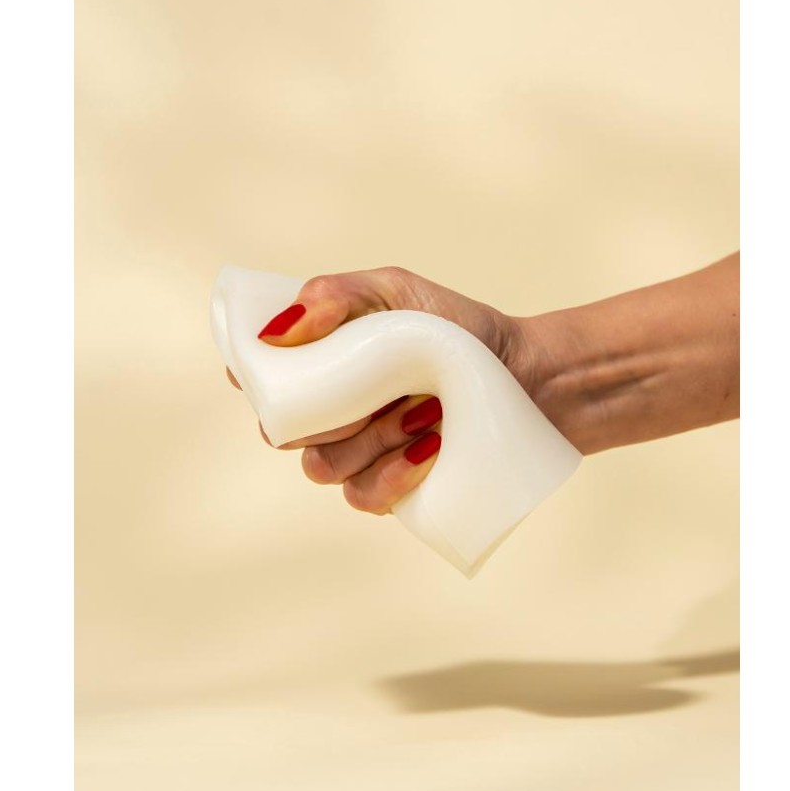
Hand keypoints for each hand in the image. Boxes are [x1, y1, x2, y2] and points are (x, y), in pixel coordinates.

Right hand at [226, 266, 529, 514]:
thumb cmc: (464, 331)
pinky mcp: (392, 492)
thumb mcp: (401, 293)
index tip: (283, 367)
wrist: (534, 379)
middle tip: (387, 386)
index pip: (258, 378)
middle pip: (280, 430)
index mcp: (322, 366)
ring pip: (321, 466)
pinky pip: (361, 497)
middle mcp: (332, 414)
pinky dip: (392, 475)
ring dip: (370, 438)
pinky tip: (431, 447)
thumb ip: (338, 295)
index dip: (255, 377)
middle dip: (326, 411)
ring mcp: (359, 456)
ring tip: (426, 412)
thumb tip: (277, 332)